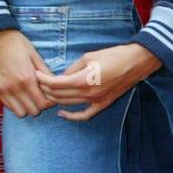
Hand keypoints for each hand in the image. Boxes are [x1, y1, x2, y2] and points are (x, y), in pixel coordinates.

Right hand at [0, 30, 57, 117]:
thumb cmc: (18, 45)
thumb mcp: (36, 56)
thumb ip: (45, 74)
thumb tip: (55, 86)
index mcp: (27, 79)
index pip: (43, 104)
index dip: (49, 102)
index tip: (50, 96)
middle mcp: (14, 88)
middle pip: (33, 111)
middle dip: (39, 105)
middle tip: (40, 96)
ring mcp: (3, 90)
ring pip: (20, 113)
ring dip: (27, 107)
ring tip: (29, 97)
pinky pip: (9, 107)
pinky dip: (16, 104)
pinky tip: (19, 94)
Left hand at [35, 43, 160, 120]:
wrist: (136, 63)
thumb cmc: (114, 56)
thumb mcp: (88, 56)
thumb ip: (72, 68)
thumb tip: (62, 77)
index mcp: (83, 80)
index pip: (55, 84)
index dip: (43, 80)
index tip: (37, 75)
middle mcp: (87, 93)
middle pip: (58, 95)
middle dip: (45, 89)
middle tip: (39, 82)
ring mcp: (95, 101)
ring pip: (68, 104)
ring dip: (54, 99)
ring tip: (47, 92)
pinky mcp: (102, 104)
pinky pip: (84, 115)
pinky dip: (71, 116)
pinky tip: (62, 113)